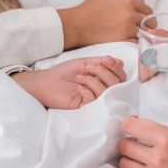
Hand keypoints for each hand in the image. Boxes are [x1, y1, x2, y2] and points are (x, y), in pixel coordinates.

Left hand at [11, 55, 125, 108]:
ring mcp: (94, 99)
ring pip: (106, 93)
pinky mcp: (85, 108)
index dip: (115, 68)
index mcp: (103, 78)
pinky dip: (87, 92)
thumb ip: (101, 62)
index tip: (105, 60)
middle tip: (88, 68)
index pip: (120, 76)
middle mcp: (101, 89)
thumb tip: (121, 62)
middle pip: (116, 84)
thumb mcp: (84, 62)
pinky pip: (94, 102)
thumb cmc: (64, 72)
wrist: (46, 82)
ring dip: (93, 82)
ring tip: (79, 78)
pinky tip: (78, 88)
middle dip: (103, 73)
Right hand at [57, 0, 152, 49]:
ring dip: (142, 34)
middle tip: (143, 28)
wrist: (77, 25)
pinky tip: (130, 40)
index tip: (144, 19)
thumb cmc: (90, 8)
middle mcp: (130, 15)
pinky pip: (136, 42)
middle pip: (150, 22)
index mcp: (127, 2)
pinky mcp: (121, 40)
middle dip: (148, 25)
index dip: (147, 15)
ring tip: (137, 35)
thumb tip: (142, 1)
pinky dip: (135, 42)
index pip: (148, 10)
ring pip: (144, 33)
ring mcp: (126, 29)